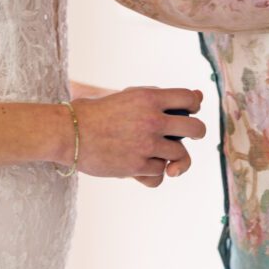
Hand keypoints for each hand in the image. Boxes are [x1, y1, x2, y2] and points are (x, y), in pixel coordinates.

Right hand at [72, 87, 204, 179]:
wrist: (68, 131)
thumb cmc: (96, 112)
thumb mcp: (128, 97)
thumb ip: (160, 97)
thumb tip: (199, 95)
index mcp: (149, 97)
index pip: (189, 98)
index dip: (194, 105)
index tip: (188, 111)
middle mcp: (152, 120)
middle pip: (195, 129)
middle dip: (196, 133)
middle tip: (189, 136)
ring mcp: (146, 144)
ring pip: (180, 155)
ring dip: (172, 156)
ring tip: (158, 153)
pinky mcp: (136, 166)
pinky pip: (160, 173)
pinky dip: (154, 172)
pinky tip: (143, 165)